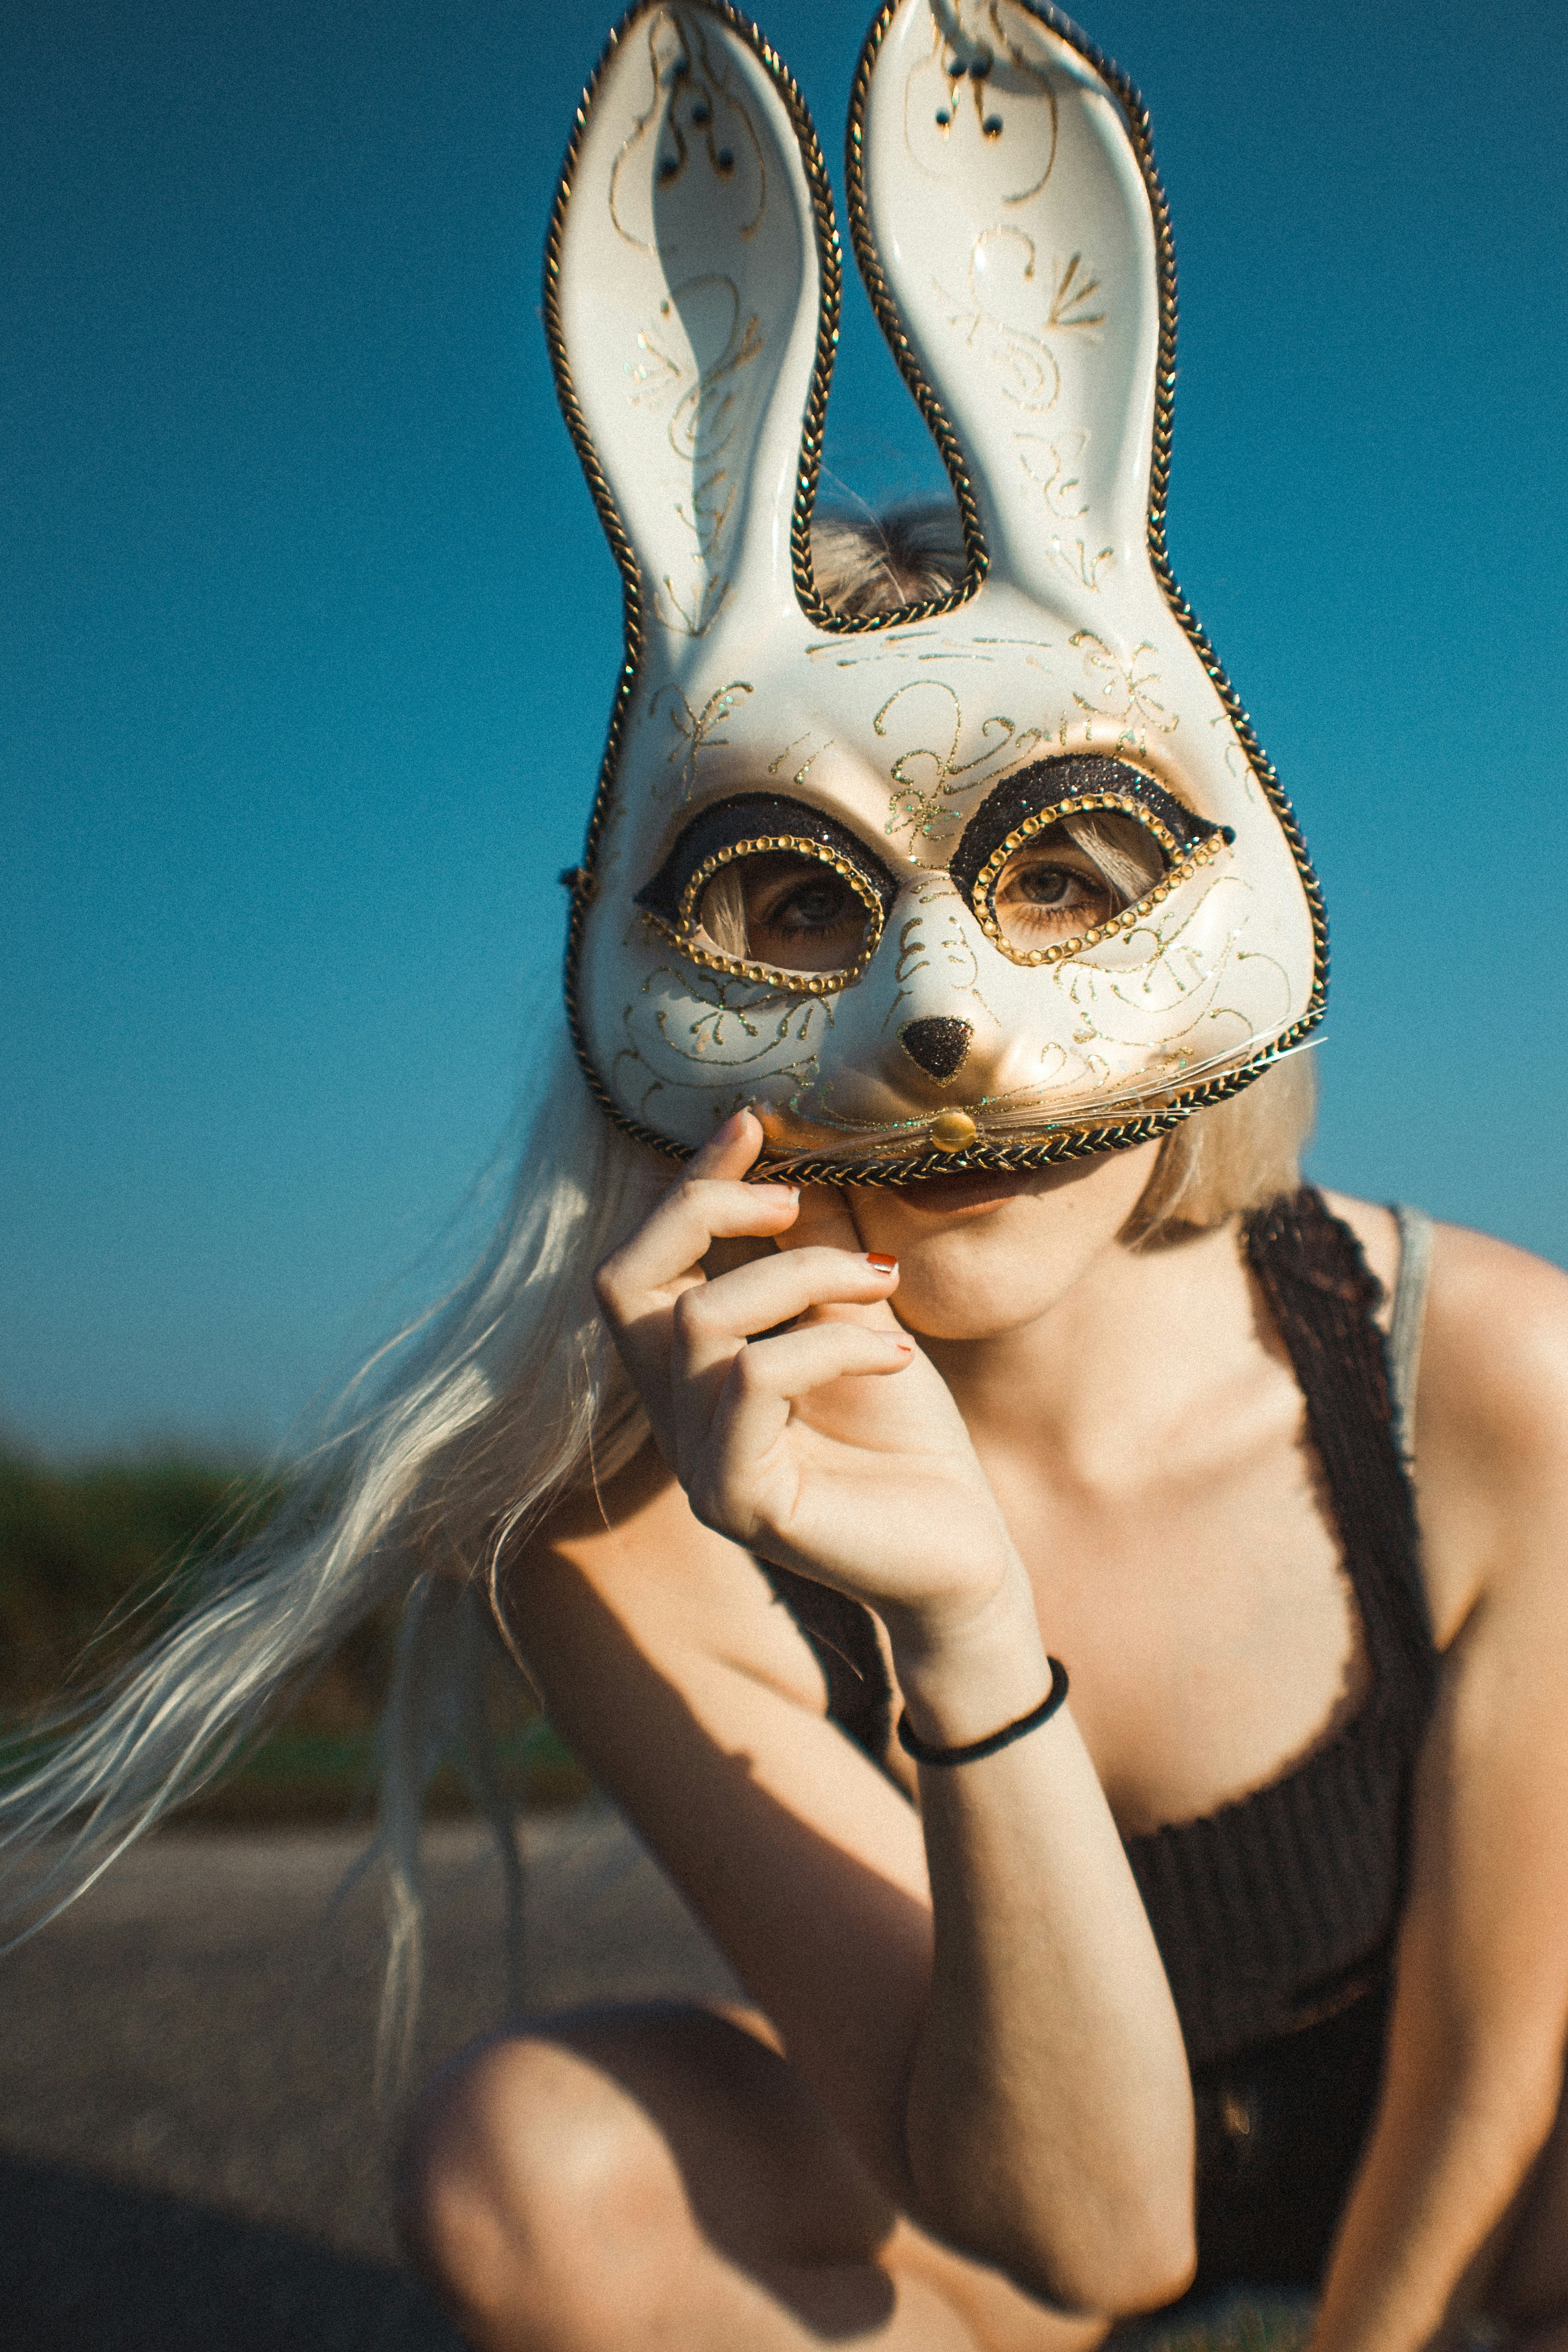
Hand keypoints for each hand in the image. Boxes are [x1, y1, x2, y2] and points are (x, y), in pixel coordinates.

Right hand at [594, 1111, 1025, 1645]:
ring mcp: (696, 1463)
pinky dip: (830, 1346)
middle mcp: (673, 1417)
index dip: (687, 1182)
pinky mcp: (736, 1501)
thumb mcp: (855, 1318)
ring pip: (700, 1320)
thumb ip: (809, 1250)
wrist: (964, 1554)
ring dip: (801, 1276)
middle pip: (623, 1280)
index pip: (643, 1260)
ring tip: (881, 1287)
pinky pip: (753, 1380)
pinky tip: (894, 1356)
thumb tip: (793, 1150)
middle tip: (795, 1199)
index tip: (751, 1121)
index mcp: (689, 1372)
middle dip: (704, 1209)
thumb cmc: (909, 1440)